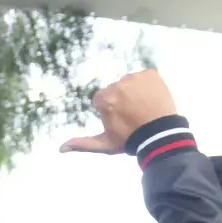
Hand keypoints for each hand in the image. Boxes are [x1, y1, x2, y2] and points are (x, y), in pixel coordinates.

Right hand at [60, 69, 177, 153]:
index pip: (102, 99)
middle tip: (134, 115)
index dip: (111, 111)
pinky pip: (146, 77)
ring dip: (135, 92)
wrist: (160, 135)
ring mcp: (135, 78)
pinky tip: (152, 99)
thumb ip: (82, 144)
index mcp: (104, 99)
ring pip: (130, 82)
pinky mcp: (151, 74)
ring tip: (144, 107)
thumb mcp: (104, 144)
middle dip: (122, 100)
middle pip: (116, 89)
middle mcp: (118, 85)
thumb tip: (61, 148)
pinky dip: (148, 85)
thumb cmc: (130, 140)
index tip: (122, 120)